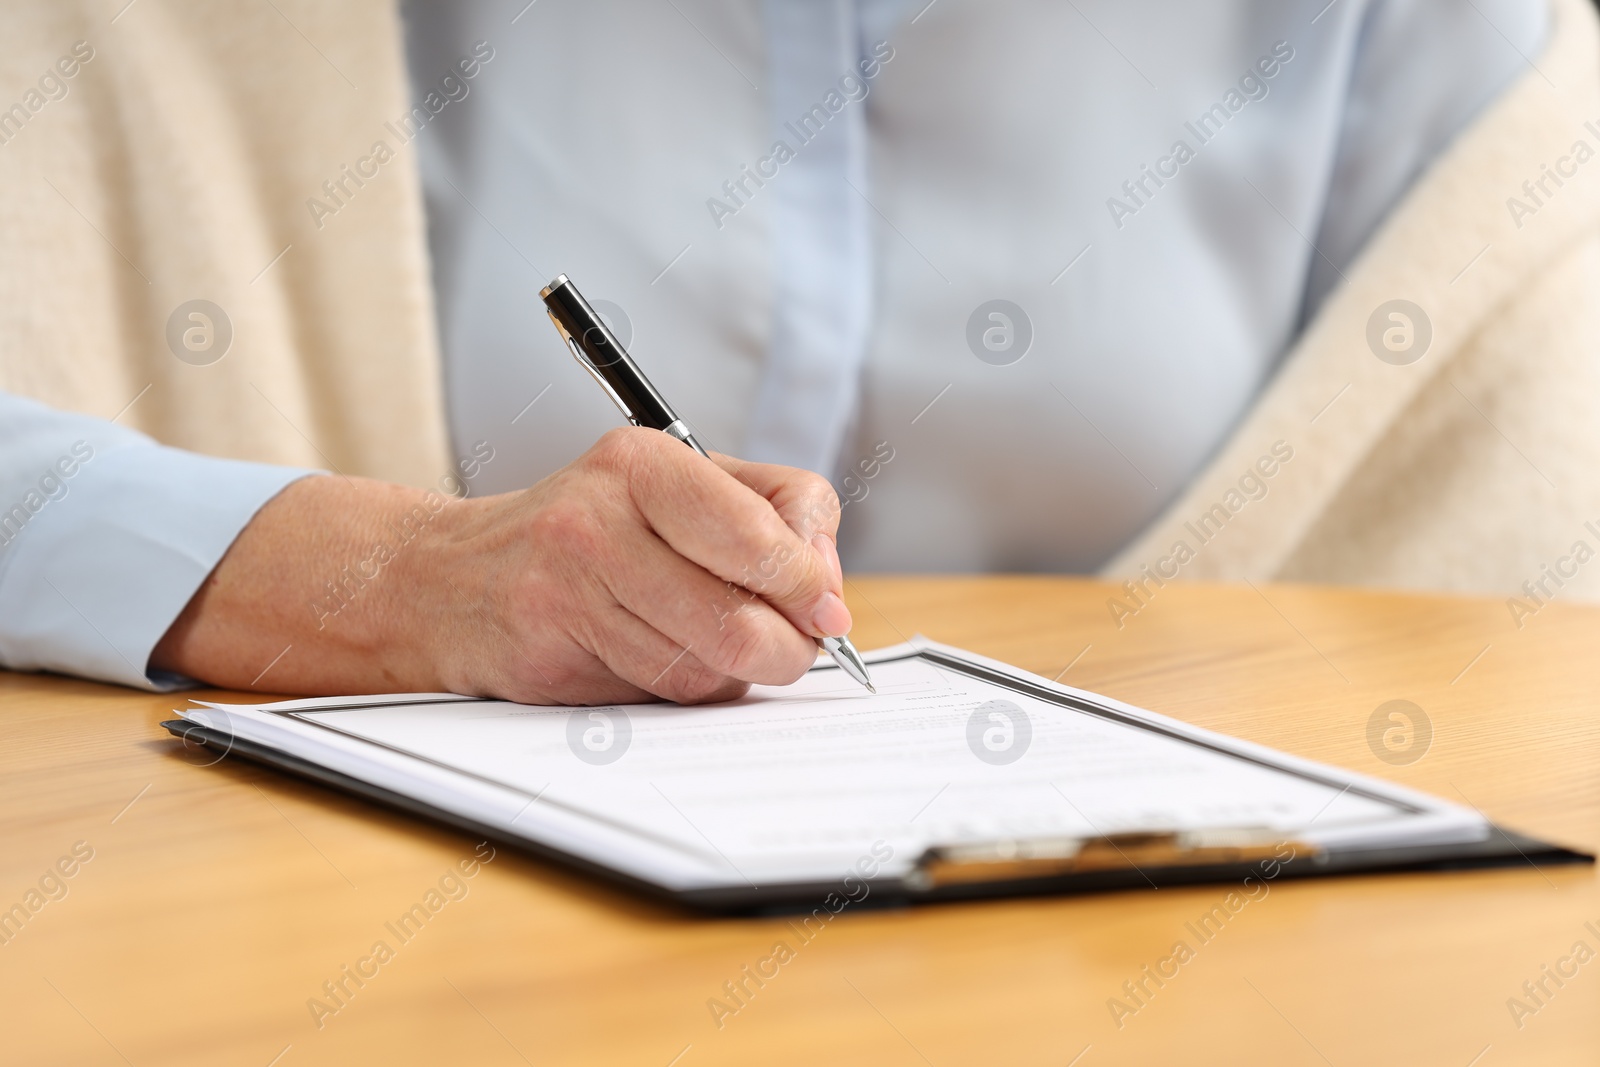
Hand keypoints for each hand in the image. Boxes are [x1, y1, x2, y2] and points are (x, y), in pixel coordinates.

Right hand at [152, 428, 850, 703]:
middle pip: (739, 616)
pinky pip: (660, 694)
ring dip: (736, 673)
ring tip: (723, 646)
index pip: (758, 529)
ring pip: (703, 666)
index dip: (808, 580)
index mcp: (641, 462)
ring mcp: (567, 591)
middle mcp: (597, 519)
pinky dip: (685, 687)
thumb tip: (829, 591)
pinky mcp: (551, 655)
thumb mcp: (673, 482)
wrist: (446, 578)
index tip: (827, 607)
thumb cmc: (582, 528)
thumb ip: (766, 512)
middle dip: (787, 647)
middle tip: (798, 647)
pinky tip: (664, 655)